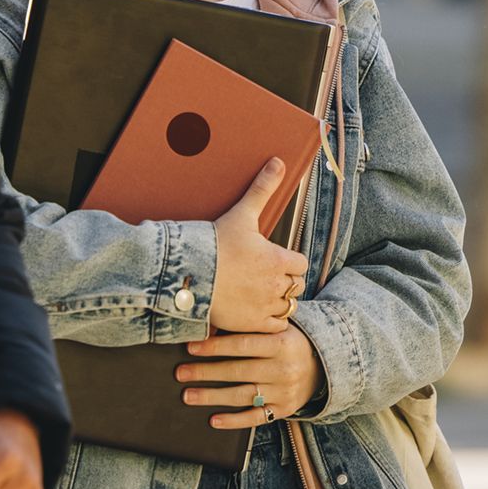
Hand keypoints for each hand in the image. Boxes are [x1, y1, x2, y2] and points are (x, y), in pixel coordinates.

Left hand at [178, 326, 323, 428]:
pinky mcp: (283, 410)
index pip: (242, 345)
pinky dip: (233, 421)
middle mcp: (283, 368)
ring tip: (188, 395)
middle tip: (180, 373)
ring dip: (212, 396)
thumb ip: (247, 329)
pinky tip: (213, 420)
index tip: (190, 348)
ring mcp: (284, 391)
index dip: (214, 346)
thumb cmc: (287, 342)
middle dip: (205, 372)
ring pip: (242, 395)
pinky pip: (255, 418)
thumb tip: (208, 326)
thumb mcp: (274, 329)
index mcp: (280, 343)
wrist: (322, 365)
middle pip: (238, 371)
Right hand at [208, 158, 309, 333]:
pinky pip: (275, 327)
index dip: (288, 260)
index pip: (300, 263)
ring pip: (288, 306)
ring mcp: (265, 306)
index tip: (274, 259)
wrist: (188, 273)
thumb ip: (262, 188)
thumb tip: (278, 162)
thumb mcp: (242, 214)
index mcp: (278, 259)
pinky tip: (257, 311)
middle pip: (296, 285)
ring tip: (262, 293)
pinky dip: (270, 321)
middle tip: (266, 276)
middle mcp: (277, 284)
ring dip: (279, 300)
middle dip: (285, 281)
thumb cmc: (214, 243)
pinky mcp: (252, 323)